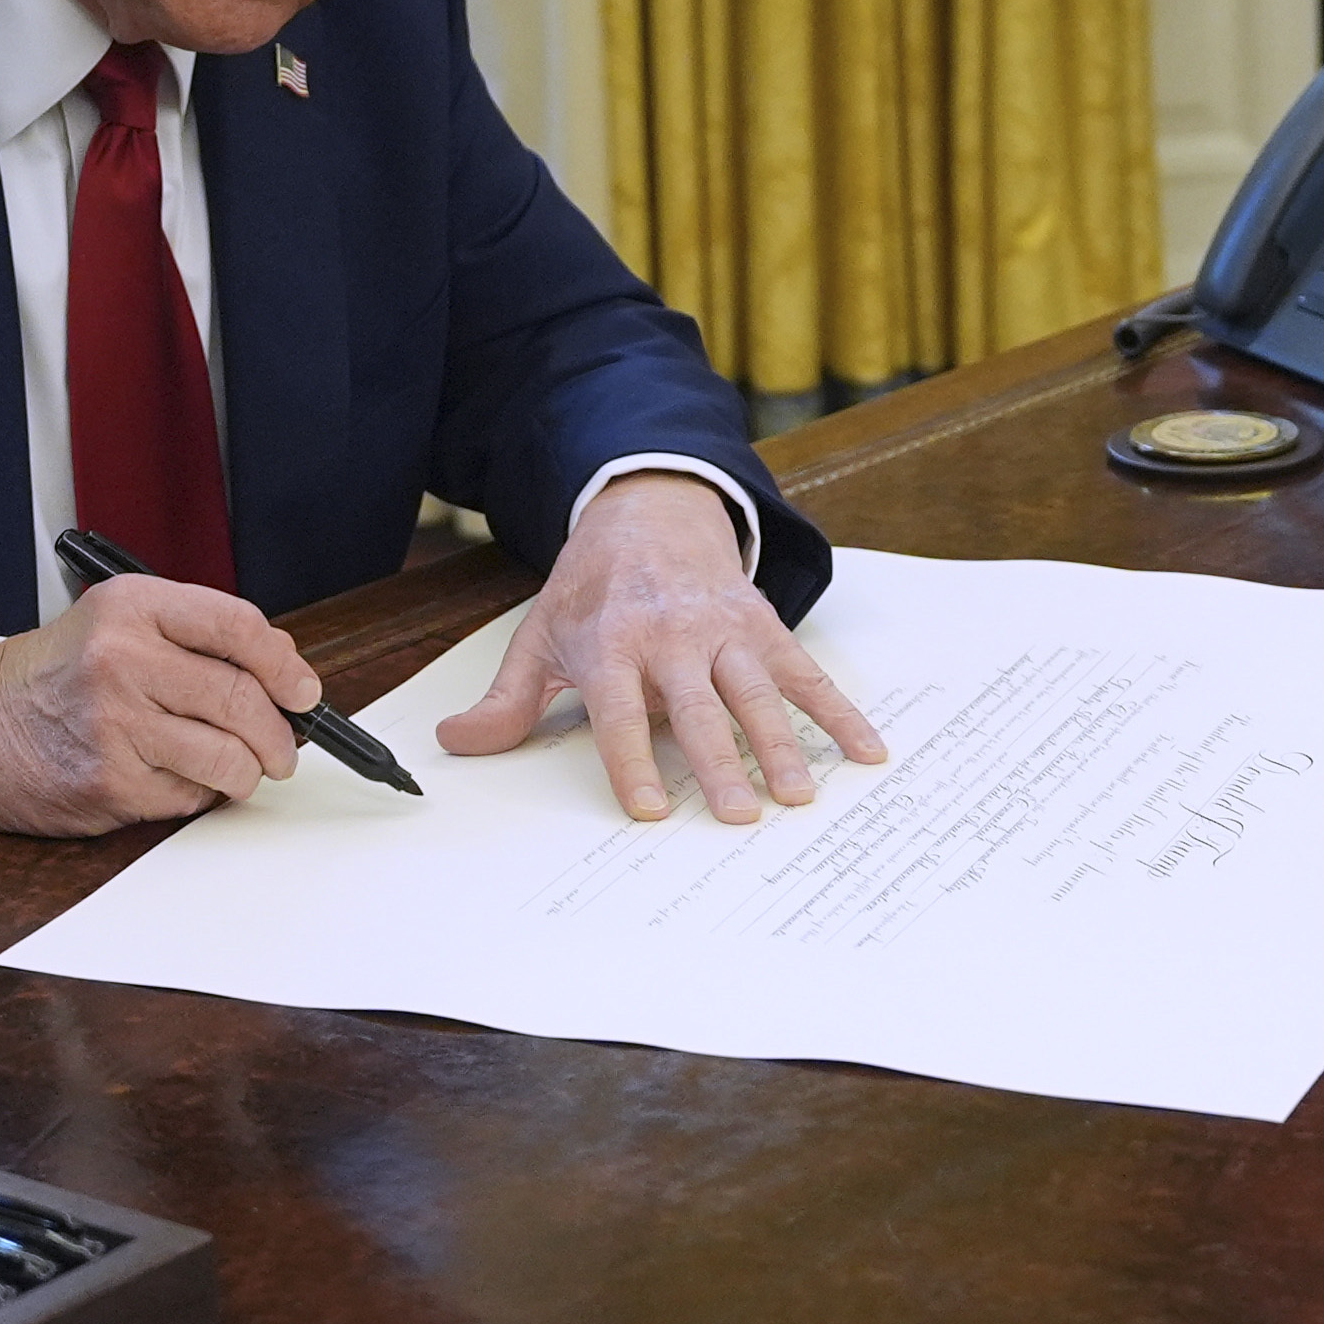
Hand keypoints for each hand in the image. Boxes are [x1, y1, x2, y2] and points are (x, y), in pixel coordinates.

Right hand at [0, 577, 319, 834]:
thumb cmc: (57, 677)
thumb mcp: (117, 623)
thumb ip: (194, 636)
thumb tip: (283, 669)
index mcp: (131, 607)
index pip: (237, 627)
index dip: (285, 663)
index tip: (304, 690)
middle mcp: (122, 660)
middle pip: (241, 698)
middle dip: (279, 733)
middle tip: (284, 749)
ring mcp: (114, 725)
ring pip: (227, 757)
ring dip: (247, 772)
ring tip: (240, 771)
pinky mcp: (109, 783)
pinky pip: (190, 796)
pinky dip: (200, 794)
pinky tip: (179, 779)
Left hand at [436, 475, 883, 823]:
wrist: (648, 507)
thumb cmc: (591, 587)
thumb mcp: (540, 633)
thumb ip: (508, 698)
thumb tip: (457, 742)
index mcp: (610, 643)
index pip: (620, 710)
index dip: (633, 759)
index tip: (648, 809)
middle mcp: (670, 635)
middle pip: (697, 707)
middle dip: (719, 762)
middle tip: (737, 816)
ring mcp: (723, 628)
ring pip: (756, 691)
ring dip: (780, 744)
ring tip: (797, 796)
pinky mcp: (763, 624)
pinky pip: (805, 672)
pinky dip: (838, 711)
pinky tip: (866, 751)